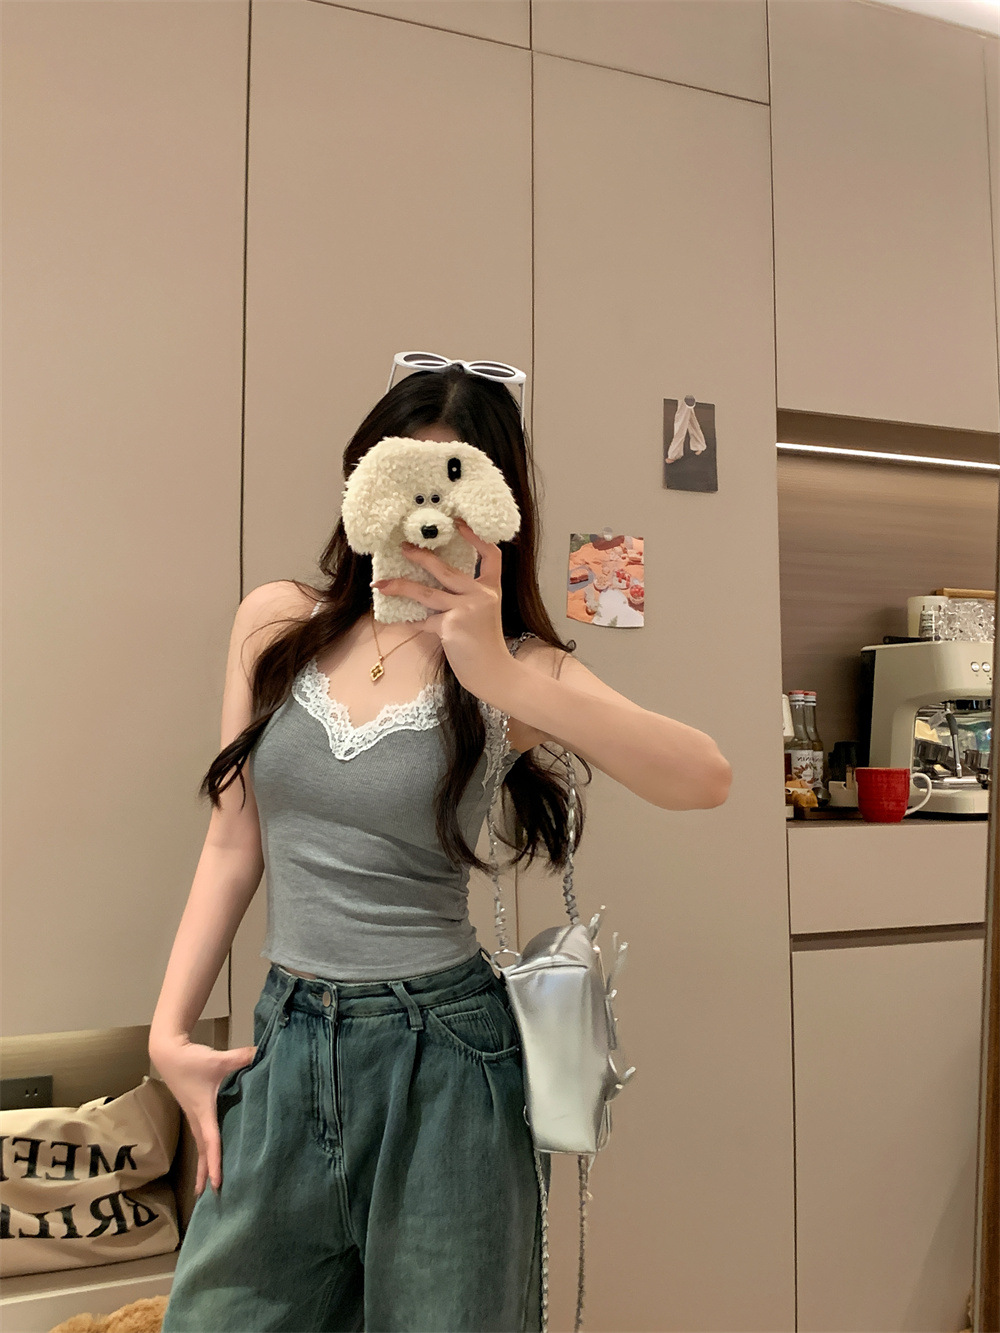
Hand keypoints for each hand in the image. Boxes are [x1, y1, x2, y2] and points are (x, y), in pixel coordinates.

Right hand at [149, 1035, 257, 1195]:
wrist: (168, 1052)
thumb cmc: (191, 1060)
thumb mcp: (218, 1059)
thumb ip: (241, 1058)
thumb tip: (262, 1055)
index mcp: (203, 1112)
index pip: (211, 1143)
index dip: (216, 1163)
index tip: (218, 1184)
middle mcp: (197, 1118)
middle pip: (202, 1152)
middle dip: (206, 1174)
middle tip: (210, 1197)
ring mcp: (193, 1115)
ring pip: (200, 1145)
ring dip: (203, 1164)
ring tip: (206, 1186)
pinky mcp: (193, 1109)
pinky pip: (200, 1135)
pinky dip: (204, 1150)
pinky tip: (210, 1153)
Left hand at [371, 518, 512, 701]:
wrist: (493, 672)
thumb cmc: (485, 645)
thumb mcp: (483, 615)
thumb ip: (465, 599)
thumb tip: (430, 587)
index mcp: (491, 589)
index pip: (491, 555)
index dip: (476, 537)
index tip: (459, 523)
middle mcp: (481, 595)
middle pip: (446, 569)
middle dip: (421, 557)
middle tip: (403, 547)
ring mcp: (466, 610)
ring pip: (426, 592)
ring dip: (401, 586)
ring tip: (381, 583)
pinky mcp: (452, 626)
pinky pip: (423, 620)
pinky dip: (408, 621)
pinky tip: (394, 619)